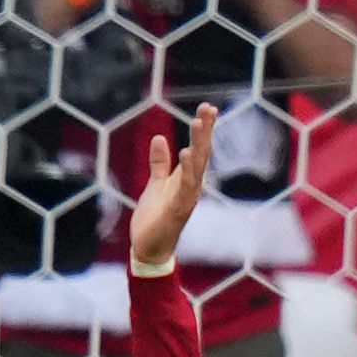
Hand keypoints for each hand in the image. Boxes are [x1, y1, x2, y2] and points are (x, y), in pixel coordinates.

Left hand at [126, 102, 217, 271]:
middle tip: (208, 107)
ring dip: (199, 144)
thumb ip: (160, 164)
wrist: (149, 250)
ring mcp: (187, 198)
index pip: (198, 150)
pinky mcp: (178, 210)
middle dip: (205, 131)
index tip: (207, 108)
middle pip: (202, 154)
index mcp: (186, 180)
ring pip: (197, 167)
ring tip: (198, 122)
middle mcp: (191, 187)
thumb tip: (160, 139)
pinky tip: (187, 153)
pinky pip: (185, 187)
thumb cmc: (155, 219)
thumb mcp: (155, 185)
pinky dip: (187, 170)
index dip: (203, 130)